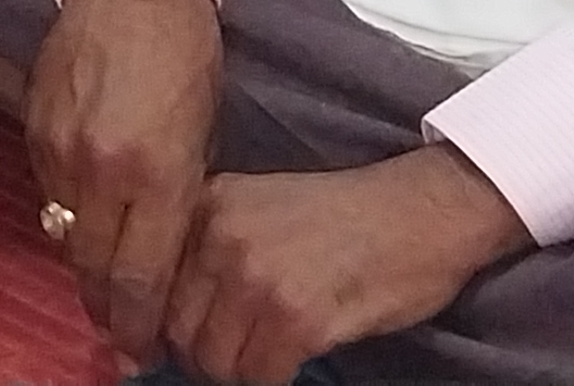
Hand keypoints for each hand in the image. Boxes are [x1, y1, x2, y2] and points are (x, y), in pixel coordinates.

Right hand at [29, 0, 223, 361]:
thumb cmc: (186, 51)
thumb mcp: (203, 131)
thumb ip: (177, 197)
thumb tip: (159, 253)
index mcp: (158, 173)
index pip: (141, 278)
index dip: (138, 325)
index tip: (141, 351)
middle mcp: (102, 169)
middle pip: (94, 269)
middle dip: (108, 309)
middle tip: (120, 335)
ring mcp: (60, 148)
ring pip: (65, 234)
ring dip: (84, 261)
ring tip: (103, 281)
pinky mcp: (33, 125)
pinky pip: (48, 190)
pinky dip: (66, 210)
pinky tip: (85, 212)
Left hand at [162, 148, 529, 382]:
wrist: (421, 211)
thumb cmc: (344, 216)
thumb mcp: (257, 207)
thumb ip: (209, 247)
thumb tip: (164, 313)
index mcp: (207, 204)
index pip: (152, 281)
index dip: (158, 324)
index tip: (164, 344)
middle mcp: (222, 237)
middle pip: (177, 329)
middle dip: (199, 355)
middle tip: (231, 356)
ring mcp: (258, 277)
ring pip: (215, 361)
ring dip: (237, 372)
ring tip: (263, 357)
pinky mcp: (299, 318)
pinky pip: (260, 376)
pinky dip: (271, 380)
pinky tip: (292, 360)